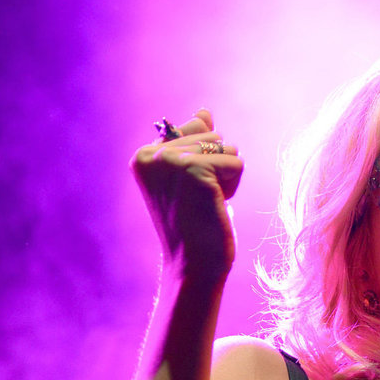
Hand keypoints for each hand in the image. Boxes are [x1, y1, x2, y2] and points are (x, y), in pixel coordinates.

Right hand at [131, 108, 243, 281]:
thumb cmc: (195, 228)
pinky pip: (236, 163)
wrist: (194, 267)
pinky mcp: (195, 170)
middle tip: (200, 202)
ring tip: (207, 204)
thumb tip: (204, 112)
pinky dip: (233, 187)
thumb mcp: (191, 180)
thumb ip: (194, 143)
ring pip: (227, 148)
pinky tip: (215, 206)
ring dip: (227, 178)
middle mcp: (152, 155)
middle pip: (213, 135)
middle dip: (218, 169)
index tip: (190, 193)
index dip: (205, 161)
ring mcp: (171, 161)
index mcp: (144, 156)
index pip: (195, 128)